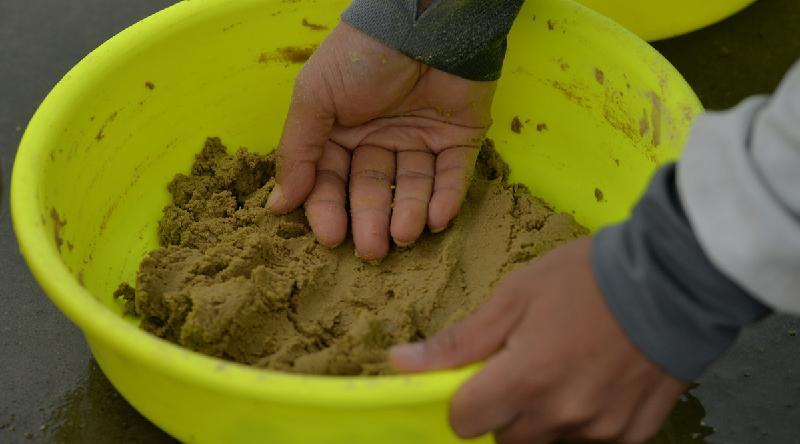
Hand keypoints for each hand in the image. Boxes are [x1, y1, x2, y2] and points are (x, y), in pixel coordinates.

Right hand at [268, 23, 495, 260]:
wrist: (423, 21)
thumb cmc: (361, 56)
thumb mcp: (315, 97)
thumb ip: (298, 152)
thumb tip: (278, 206)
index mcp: (342, 131)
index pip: (332, 181)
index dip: (329, 209)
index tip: (331, 237)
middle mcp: (380, 139)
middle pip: (373, 190)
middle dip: (371, 221)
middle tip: (373, 250)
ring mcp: (421, 139)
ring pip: (412, 187)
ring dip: (408, 213)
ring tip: (404, 234)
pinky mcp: (460, 138)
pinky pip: (452, 175)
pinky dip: (446, 199)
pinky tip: (436, 218)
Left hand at [391, 238, 686, 443]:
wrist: (674, 278)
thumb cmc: (587, 278)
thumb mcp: (515, 296)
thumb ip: (460, 341)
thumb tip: (401, 362)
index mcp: (525, 380)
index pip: (464, 422)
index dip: (462, 399)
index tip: (477, 376)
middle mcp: (561, 415)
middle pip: (505, 436)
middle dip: (504, 407)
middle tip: (526, 362)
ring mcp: (601, 429)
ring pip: (547, 438)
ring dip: (544, 412)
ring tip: (567, 363)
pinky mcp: (634, 433)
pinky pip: (591, 437)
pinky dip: (585, 416)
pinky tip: (598, 376)